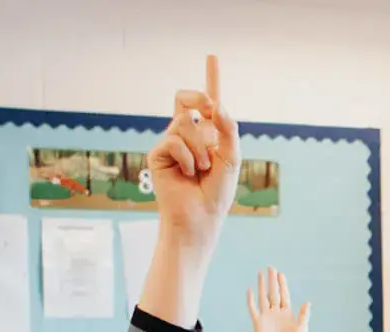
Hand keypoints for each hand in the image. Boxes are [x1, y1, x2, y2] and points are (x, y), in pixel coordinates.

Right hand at [146, 55, 240, 253]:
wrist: (201, 216)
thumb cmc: (217, 191)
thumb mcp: (231, 158)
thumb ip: (228, 130)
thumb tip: (216, 105)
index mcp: (208, 134)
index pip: (208, 103)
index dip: (212, 78)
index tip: (212, 56)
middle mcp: (188, 134)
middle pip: (187, 99)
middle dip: (199, 99)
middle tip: (210, 111)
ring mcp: (172, 143)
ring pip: (185, 122)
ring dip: (200, 146)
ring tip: (202, 169)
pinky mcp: (159, 154)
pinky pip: (174, 140)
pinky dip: (188, 157)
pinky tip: (188, 173)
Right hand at [246, 267, 308, 331]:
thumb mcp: (302, 329)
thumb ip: (303, 315)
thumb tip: (307, 302)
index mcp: (287, 313)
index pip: (284, 295)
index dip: (282, 284)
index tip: (280, 274)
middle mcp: (276, 312)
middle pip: (273, 292)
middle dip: (272, 280)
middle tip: (271, 267)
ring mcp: (266, 317)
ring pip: (263, 297)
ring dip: (261, 285)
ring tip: (260, 273)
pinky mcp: (258, 323)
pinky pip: (253, 309)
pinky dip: (251, 300)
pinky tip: (249, 290)